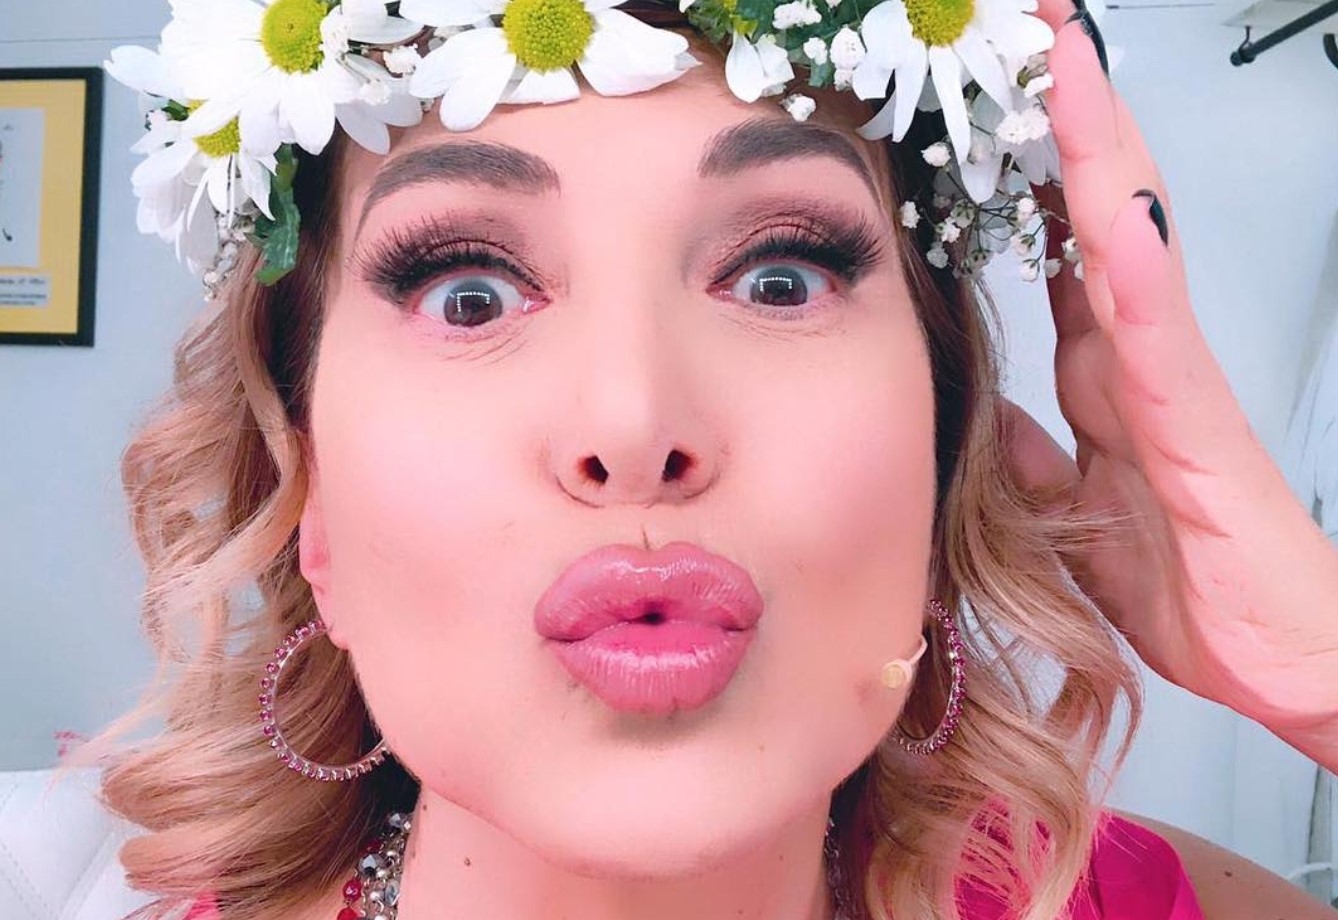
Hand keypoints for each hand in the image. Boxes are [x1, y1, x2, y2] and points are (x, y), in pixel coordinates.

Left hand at [1002, 0, 1337, 757]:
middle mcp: (1137, 353)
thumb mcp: (1071, 509)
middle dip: (1065, 116)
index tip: (985, 99)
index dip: (1024, 170)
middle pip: (1097, 210)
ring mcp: (1172, 376)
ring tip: (1065, 61)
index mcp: (1105, 370)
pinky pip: (1160, 332)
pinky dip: (1134, 265)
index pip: (1058, 245)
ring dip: (1098, 148)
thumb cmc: (1187, 579)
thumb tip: (983, 412)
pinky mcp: (1198, 423)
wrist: (1269, 654)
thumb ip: (1031, 453)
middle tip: (1033, 28)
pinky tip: (1111, 209)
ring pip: (1132, 239)